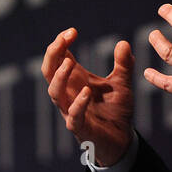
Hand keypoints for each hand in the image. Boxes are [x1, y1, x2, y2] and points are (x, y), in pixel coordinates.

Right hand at [41, 29, 134, 166]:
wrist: (122, 140)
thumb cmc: (116, 111)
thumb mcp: (122, 84)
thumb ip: (123, 65)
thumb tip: (123, 43)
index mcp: (75, 80)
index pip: (58, 57)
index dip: (60, 43)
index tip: (72, 31)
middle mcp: (68, 93)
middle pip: (48, 71)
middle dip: (53, 54)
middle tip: (63, 39)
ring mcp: (70, 110)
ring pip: (54, 92)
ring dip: (59, 77)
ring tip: (70, 63)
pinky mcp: (79, 127)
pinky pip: (72, 115)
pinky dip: (78, 104)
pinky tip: (87, 92)